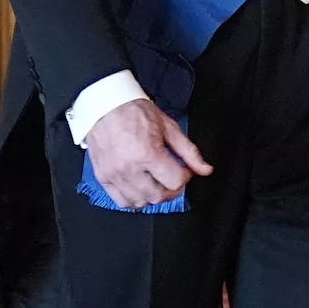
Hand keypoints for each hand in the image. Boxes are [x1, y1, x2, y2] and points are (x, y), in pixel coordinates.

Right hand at [85, 97, 211, 207]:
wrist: (106, 105)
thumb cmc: (134, 112)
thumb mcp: (168, 127)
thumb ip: (189, 151)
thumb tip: (205, 169)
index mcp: (147, 153)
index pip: (175, 181)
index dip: (186, 177)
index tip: (184, 171)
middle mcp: (129, 167)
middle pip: (158, 196)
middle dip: (172, 191)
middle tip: (173, 179)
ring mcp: (114, 174)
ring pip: (140, 202)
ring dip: (154, 197)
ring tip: (158, 183)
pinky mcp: (103, 177)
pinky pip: (122, 201)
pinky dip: (134, 200)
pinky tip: (141, 189)